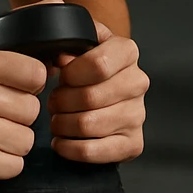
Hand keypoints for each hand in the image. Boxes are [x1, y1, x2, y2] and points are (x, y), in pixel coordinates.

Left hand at [47, 20, 147, 164]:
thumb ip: (68, 41)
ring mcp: (137, 115)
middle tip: (53, 102)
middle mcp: (138, 82)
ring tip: (57, 119)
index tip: (61, 76)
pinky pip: (94, 151)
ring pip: (88, 125)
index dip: (71, 73)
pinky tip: (62, 141)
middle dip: (61, 101)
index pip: (98, 64)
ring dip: (62, 125)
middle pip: (90, 97)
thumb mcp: (78, 42)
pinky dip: (69, 148)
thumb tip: (62, 58)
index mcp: (127, 52)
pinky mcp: (133, 143)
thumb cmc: (85, 65)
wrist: (103, 86)